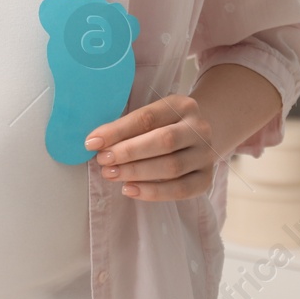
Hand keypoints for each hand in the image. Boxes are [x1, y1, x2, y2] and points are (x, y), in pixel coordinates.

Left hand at [83, 93, 215, 201]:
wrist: (200, 137)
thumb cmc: (165, 125)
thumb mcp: (152, 116)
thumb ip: (128, 127)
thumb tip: (96, 143)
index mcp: (182, 105)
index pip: (148, 118)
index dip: (118, 131)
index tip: (93, 142)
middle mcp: (199, 129)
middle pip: (164, 141)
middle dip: (128, 153)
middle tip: (103, 160)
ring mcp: (205, 155)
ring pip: (172, 167)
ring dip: (136, 173)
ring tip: (111, 174)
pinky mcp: (206, 179)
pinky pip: (181, 190)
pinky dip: (153, 192)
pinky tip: (129, 190)